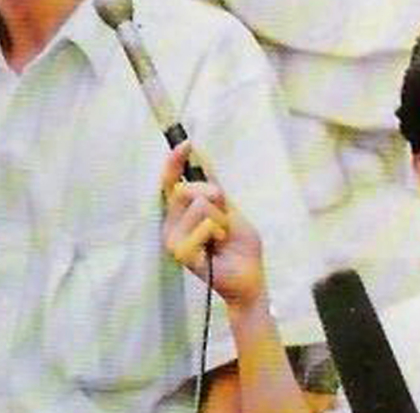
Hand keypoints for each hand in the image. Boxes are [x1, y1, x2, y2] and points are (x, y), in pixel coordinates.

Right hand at [161, 142, 266, 310]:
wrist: (248, 276)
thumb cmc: (239, 246)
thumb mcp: (230, 209)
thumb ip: (213, 189)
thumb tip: (201, 156)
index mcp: (182, 213)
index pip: (171, 182)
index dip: (175, 161)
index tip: (186, 143)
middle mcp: (172, 223)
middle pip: (188, 188)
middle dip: (214, 196)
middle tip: (225, 217)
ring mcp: (173, 237)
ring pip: (199, 205)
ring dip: (221, 218)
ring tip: (222, 237)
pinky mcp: (179, 251)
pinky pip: (205, 224)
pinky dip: (220, 231)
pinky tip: (218, 246)